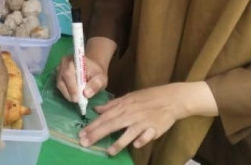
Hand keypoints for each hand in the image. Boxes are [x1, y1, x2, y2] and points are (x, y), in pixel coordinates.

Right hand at [56, 54, 107, 103]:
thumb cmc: (96, 72)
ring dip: (67, 93)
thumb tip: (86, 94)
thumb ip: (95, 85)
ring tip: (77, 99)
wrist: (92, 66)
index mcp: (75, 60)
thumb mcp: (101, 78)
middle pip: (62, 80)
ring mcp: (60, 69)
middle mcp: (64, 63)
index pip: (69, 73)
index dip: (71, 87)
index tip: (77, 98)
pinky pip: (60, 85)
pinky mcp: (58, 74)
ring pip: (60, 84)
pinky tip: (73, 95)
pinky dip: (66, 92)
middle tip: (77, 101)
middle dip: (69, 92)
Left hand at [79, 82, 216, 154]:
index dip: (92, 126)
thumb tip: (96, 109)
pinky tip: (136, 145)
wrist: (170, 98)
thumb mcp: (128, 98)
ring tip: (109, 152)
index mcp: (123, 106)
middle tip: (84, 142)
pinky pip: (147, 135)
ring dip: (119, 142)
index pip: (104, 118)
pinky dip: (142, 140)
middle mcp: (130, 114)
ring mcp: (143, 122)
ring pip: (129, 133)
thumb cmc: (147, 98)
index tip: (81, 134)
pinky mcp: (154, 128)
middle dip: (97, 134)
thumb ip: (112, 105)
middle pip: (111, 125)